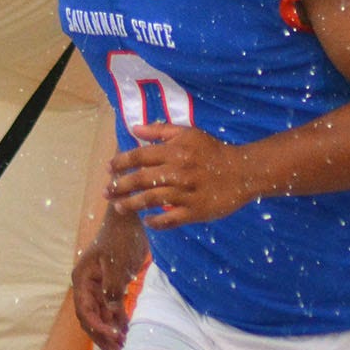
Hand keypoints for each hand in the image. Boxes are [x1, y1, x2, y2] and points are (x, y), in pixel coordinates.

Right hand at [71, 212, 147, 349]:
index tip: (115, 336)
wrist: (128, 220)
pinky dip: (118, 322)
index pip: (85, 311)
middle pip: (91, 319)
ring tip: (125, 349)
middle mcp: (86, 287)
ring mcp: (97, 288)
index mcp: (82, 280)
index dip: (98, 327)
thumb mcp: (117, 262)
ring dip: (112, 333)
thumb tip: (112, 312)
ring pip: (101, 317)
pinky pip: (111, 310)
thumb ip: (113, 288)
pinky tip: (127, 333)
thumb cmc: (120, 237)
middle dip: (104, 337)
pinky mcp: (110, 287)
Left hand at [107, 124, 261, 228]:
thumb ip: (160, 130)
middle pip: (141, 179)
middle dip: (120, 186)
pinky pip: (170, 219)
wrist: (243, 171)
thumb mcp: (189, 133)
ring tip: (120, 207)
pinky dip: (156, 221)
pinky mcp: (195, 211)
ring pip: (151, 200)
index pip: (140, 156)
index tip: (109, 169)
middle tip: (106, 191)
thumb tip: (134, 129)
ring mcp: (186, 193)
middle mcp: (178, 171)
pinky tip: (147, 221)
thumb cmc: (212, 151)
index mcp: (175, 151)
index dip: (121, 162)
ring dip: (132, 204)